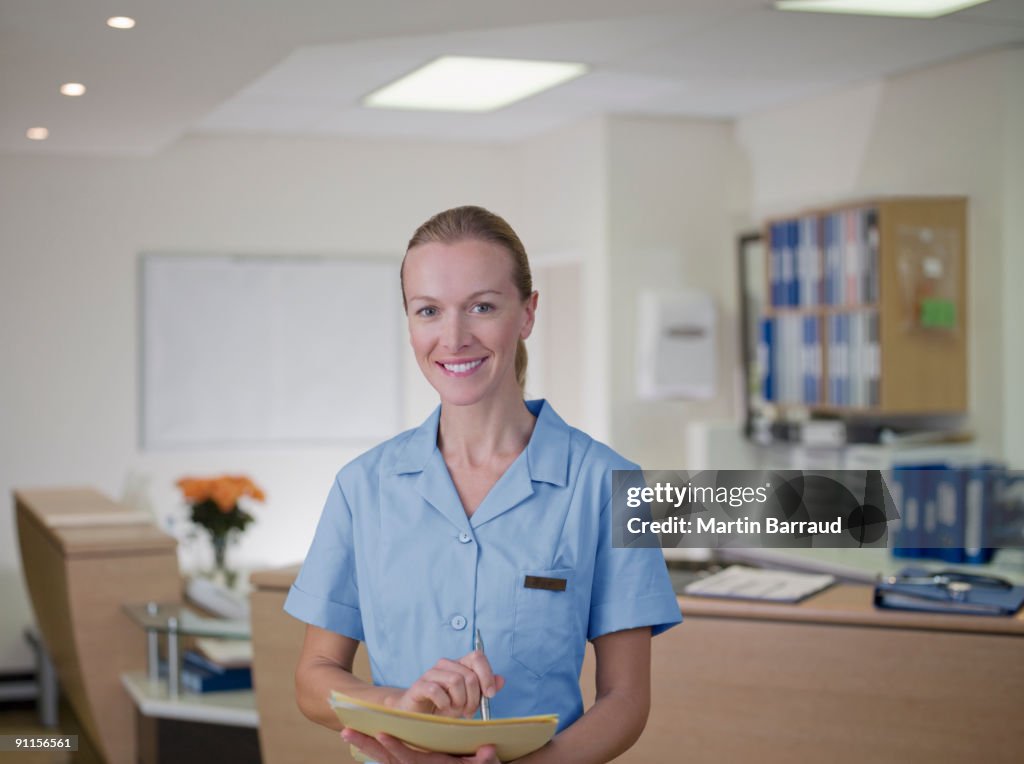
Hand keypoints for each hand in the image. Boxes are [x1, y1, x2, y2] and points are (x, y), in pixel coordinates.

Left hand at [341, 730, 500, 763]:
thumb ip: (484, 761)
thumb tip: (487, 750)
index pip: (409, 759)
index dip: (395, 748)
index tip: (382, 734)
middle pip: (386, 759)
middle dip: (366, 745)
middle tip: (347, 732)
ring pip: (382, 758)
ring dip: (365, 745)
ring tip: (347, 731)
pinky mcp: (404, 763)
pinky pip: (385, 757)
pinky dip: (373, 748)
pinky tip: (360, 736)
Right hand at [389, 650, 503, 718]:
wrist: (418, 718)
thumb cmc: (444, 707)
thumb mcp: (469, 700)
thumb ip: (484, 690)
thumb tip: (501, 680)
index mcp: (459, 664)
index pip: (477, 656)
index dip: (487, 675)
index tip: (490, 694)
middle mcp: (445, 665)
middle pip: (469, 675)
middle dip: (474, 698)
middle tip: (469, 712)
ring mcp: (431, 674)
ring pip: (455, 681)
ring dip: (460, 701)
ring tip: (456, 711)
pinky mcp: (418, 686)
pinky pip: (435, 690)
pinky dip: (444, 703)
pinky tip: (443, 709)